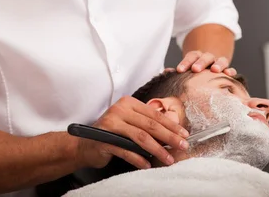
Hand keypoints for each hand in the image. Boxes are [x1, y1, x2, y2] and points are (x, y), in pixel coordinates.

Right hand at [75, 96, 189, 169]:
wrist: (85, 144)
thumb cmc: (111, 133)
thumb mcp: (129, 123)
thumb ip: (146, 125)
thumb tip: (172, 134)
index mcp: (128, 103)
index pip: (154, 114)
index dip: (171, 125)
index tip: (184, 134)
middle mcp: (119, 110)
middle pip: (150, 125)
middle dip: (169, 137)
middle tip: (182, 146)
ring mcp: (111, 124)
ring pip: (140, 137)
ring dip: (157, 150)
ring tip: (168, 159)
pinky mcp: (105, 139)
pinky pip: (126, 150)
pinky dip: (139, 159)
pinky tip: (148, 165)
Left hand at [175, 50, 236, 76]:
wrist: (210, 65)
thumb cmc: (195, 70)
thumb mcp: (186, 68)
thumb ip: (178, 70)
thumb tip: (165, 72)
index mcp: (196, 57)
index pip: (191, 57)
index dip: (185, 63)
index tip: (178, 70)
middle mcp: (208, 58)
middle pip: (205, 57)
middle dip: (200, 62)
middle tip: (195, 69)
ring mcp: (219, 63)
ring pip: (220, 60)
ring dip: (218, 64)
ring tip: (214, 70)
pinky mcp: (228, 70)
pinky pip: (231, 68)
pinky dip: (231, 70)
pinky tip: (229, 74)